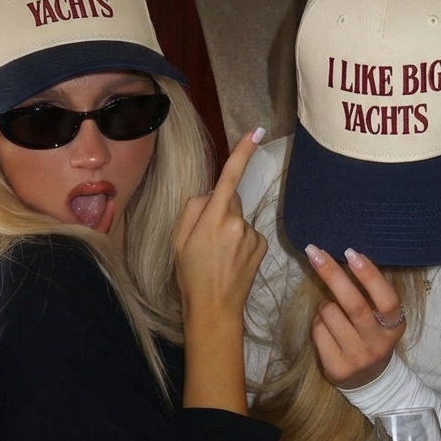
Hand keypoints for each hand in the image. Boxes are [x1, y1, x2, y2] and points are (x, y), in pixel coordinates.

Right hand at [175, 129, 267, 323]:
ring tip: (218, 256)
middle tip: (205, 240)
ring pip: (239, 219)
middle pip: (229, 201)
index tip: (256, 131)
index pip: (229, 178)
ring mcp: (252, 235)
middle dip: (219, 211)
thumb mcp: (178, 240)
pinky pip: (248, 234)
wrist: (215, 309)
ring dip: (230, 230)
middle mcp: (237, 222)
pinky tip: (231, 261)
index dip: (242, 153)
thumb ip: (192, 209)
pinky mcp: (262, 246)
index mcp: (213, 218)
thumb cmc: (190, 275)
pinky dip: (240, 242)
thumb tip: (210, 195)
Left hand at [304, 245, 404, 388]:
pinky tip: (326, 329)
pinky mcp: (337, 368)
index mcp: (394, 326)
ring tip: (331, 312)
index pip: (386, 299)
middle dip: (332, 274)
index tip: (351, 252)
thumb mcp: (380, 319)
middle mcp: (378, 343)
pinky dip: (317, 322)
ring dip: (324, 304)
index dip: (369, 275)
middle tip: (315, 252)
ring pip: (330, 314)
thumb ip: (370, 295)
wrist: (369, 381)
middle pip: (354, 304)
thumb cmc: (371, 337)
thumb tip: (346, 258)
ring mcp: (358, 357)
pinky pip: (318, 331)